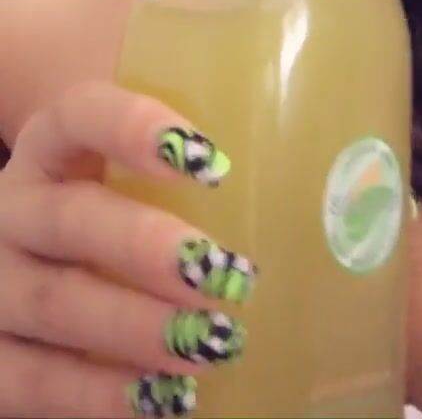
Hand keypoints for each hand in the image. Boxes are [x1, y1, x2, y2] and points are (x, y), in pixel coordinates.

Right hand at [0, 80, 257, 417]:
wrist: (32, 263)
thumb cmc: (115, 205)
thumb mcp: (140, 165)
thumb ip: (199, 137)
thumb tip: (309, 132)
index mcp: (51, 144)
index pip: (81, 114)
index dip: (133, 128)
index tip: (205, 156)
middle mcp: (13, 207)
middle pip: (69, 217)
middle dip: (143, 246)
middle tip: (217, 269)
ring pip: (54, 302)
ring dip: (134, 327)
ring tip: (212, 341)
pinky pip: (33, 380)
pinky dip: (97, 394)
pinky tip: (164, 397)